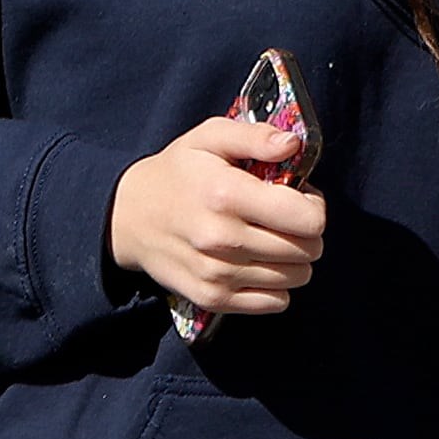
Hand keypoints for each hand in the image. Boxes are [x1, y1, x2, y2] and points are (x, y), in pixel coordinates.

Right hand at [109, 115, 325, 315]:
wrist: (125, 217)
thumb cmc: (176, 174)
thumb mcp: (208, 138)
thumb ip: (254, 135)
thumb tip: (292, 144)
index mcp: (226, 195)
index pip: (309, 219)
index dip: (312, 207)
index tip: (295, 198)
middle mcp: (222, 238)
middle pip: (308, 250)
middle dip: (304, 233)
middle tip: (279, 218)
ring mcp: (216, 273)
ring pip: (297, 277)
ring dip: (292, 260)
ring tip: (266, 239)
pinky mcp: (212, 297)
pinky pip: (276, 302)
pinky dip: (275, 286)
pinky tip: (255, 264)